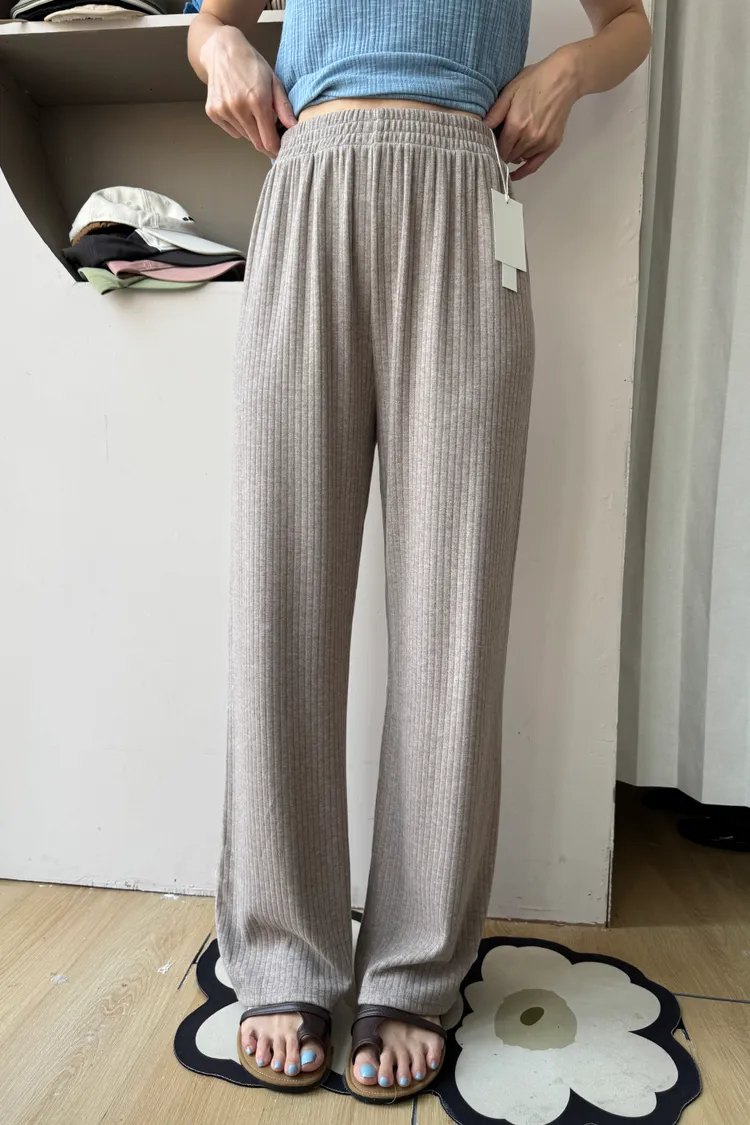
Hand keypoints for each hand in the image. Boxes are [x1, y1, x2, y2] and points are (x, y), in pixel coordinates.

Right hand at [200, 24, 296, 156]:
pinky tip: (240, 110)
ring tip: (254, 114)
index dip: (276, 148)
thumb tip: (294, 127)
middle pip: (256, 142)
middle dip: (266, 143)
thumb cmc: (252, 65)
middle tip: (272, 136)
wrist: (223, 50)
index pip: (268, 140)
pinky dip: (239, 127)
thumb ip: (283, 107)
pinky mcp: (213, 112)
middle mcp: (238, 107)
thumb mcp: (273, 81)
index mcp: (257, 100)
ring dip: (253, 132)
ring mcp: (223, 110)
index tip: (281, 148)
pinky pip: (232, 131)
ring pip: (244, 137)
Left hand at [484, 48, 579, 180]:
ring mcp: (542, 143)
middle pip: (508, 156)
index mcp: (516, 126)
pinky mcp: (552, 145)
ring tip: (514, 141)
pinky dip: (524, 170)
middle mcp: (529, 138)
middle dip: (503, 150)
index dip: (492, 147)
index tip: (489, 143)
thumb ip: (496, 112)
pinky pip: (534, 165)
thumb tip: (481, 128)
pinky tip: (514, 174)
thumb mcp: (510, 91)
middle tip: (502, 140)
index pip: (498, 149)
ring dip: (515, 154)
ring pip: (520, 159)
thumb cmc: (535, 81)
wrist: (563, 79)